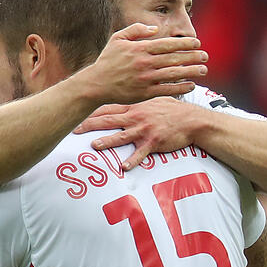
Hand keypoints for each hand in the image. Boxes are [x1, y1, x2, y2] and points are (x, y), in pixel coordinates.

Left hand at [74, 97, 199, 169]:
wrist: (191, 119)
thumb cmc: (172, 109)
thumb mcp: (153, 99)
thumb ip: (136, 101)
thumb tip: (122, 102)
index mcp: (134, 107)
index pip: (108, 107)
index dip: (91, 110)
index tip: (76, 111)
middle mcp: (136, 117)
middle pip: (109, 120)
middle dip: (90, 125)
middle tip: (74, 129)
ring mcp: (145, 130)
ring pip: (122, 136)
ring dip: (108, 141)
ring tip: (94, 145)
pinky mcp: (154, 142)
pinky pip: (141, 153)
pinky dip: (133, 160)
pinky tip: (124, 167)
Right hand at [75, 23, 207, 104]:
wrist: (97, 84)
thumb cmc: (108, 61)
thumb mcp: (118, 38)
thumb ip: (136, 29)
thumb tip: (155, 28)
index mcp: (140, 49)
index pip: (168, 44)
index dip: (185, 43)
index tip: (197, 43)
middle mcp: (145, 63)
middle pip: (174, 58)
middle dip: (192, 57)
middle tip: (205, 56)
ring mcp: (146, 79)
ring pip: (174, 74)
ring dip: (190, 72)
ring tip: (203, 70)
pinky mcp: (145, 93)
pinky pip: (167, 89)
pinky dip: (180, 87)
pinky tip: (191, 85)